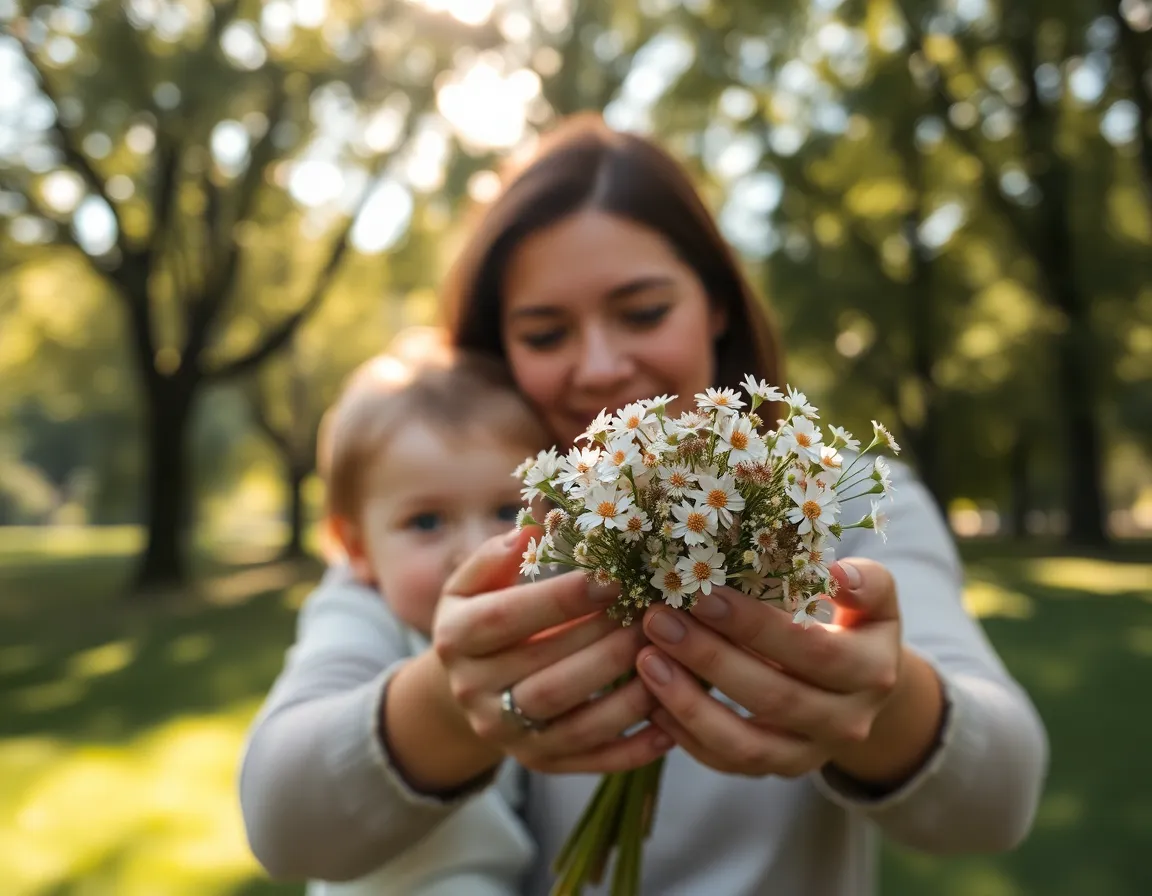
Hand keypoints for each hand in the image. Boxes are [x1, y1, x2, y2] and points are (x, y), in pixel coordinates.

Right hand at [432, 527, 671, 774]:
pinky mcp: (537, 762)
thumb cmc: (484, 616)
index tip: (612, 578)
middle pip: (547, 674)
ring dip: (628, 693)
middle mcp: (473, 692)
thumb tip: (533, 527)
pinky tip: (670, 721)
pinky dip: (634, 747)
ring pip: (574, 722)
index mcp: (455, 639)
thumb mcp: (474, 583)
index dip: (560, 599)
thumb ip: (498, 556)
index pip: (505, 619)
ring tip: (669, 658)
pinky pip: (591, 760)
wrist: (468, 687)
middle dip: (606, 644)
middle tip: (655, 616)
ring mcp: (506, 735)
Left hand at [636, 559, 941, 782]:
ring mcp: (812, 753)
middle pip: (773, 697)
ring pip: (746, 744)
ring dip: (689, 703)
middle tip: (658, 620)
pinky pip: (728, 762)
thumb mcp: (875, 598)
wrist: (866, 686)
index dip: (756, 625)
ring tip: (645, 660)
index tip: (703, 595)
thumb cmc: (855, 623)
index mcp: (872, 671)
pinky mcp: (780, 768)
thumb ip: (864, 583)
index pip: (812, 651)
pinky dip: (687, 735)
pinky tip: (652, 699)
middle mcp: (847, 722)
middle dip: (709, 657)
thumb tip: (835, 575)